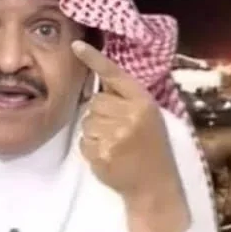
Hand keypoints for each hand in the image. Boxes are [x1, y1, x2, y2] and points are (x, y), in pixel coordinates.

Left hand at [72, 40, 189, 231]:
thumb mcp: (149, 118)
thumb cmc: (151, 149)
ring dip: (94, 132)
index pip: (114, 74)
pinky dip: (90, 149)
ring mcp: (116, 135)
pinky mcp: (103, 153)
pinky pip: (83, 141)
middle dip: (100, 113)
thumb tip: (96, 87)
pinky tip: (108, 156)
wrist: (155, 186)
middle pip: (94, 101)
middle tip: (117, 130)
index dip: (93, 59)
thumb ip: (127, 101)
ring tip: (115, 144)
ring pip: (86, 121)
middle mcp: (130, 115)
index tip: (75, 45)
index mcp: (143, 102)